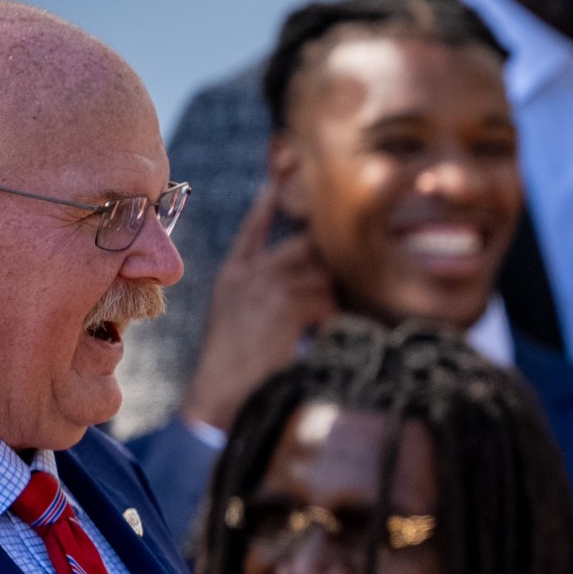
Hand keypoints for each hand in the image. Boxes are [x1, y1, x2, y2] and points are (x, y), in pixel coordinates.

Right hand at [179, 186, 335, 432]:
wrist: (222, 390)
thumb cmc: (233, 362)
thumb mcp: (235, 314)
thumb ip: (258, 289)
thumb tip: (301, 282)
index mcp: (233, 273)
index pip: (253, 228)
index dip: (268, 205)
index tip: (280, 183)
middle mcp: (250, 274)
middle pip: (302, 244)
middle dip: (327, 255)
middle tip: (350, 262)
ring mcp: (268, 287)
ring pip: (320, 273)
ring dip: (335, 292)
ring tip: (335, 311)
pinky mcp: (287, 306)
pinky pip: (326, 300)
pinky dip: (334, 316)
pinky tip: (327, 331)